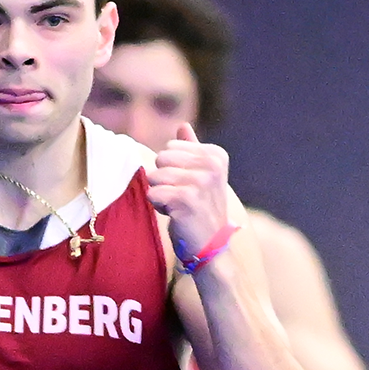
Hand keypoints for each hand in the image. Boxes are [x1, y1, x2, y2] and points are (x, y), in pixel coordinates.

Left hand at [146, 123, 232, 256]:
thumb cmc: (202, 208)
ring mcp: (200, 182)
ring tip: (179, 206)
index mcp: (216, 155)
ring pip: (155, 176)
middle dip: (164, 179)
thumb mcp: (202, 175)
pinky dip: (158, 206)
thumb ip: (192, 149)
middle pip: (161, 158)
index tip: (189, 185)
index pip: (170, 147)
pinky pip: (152, 193)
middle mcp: (212, 166)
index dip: (173, 168)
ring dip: (161, 193)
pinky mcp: (186, 200)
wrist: (210, 244)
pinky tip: (174, 214)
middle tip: (182, 196)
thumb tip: (182, 125)